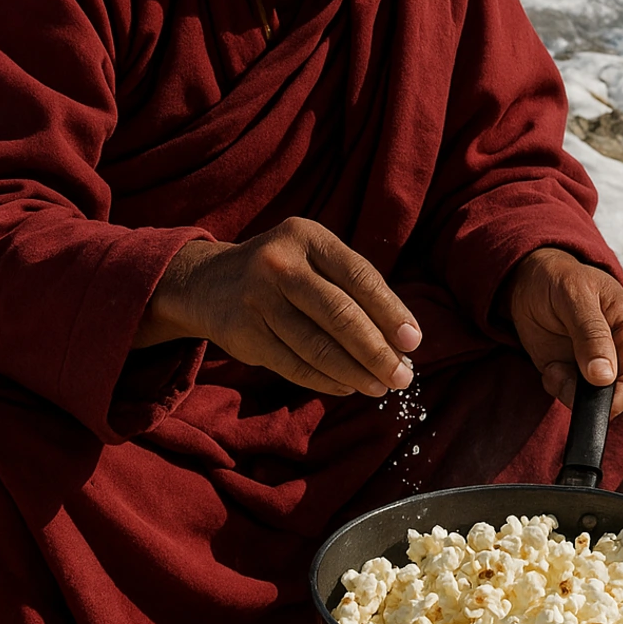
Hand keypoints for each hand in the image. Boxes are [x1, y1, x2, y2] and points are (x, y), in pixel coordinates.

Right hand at [135, 218, 421, 396]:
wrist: (208, 282)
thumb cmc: (283, 271)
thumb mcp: (313, 257)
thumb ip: (353, 286)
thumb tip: (403, 338)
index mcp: (307, 237)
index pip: (359, 276)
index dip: (390, 311)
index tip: (413, 341)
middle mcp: (280, 264)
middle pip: (339, 313)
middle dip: (376, 350)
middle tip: (402, 376)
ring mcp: (258, 299)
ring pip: (317, 346)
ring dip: (355, 372)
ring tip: (380, 387)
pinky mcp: (244, 333)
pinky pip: (294, 365)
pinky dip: (326, 381)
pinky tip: (348, 386)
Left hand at [507, 248, 622, 416]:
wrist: (531, 278)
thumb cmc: (561, 278)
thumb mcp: (575, 296)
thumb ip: (591, 334)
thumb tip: (605, 377)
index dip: (622, 396)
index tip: (600, 406)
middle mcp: (617, 352)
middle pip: (618, 393)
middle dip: (591, 398)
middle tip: (561, 378)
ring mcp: (593, 364)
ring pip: (590, 399)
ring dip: (568, 392)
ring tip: (552, 368)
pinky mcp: (571, 371)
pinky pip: (568, 394)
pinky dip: (556, 387)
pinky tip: (549, 368)